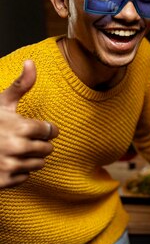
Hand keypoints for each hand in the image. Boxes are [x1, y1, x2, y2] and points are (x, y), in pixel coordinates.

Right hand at [0, 60, 58, 187]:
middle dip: (38, 143)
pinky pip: (25, 177)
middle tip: (22, 139)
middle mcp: (17, 147)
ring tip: (13, 150)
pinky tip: (4, 162)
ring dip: (29, 158)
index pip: (50, 131)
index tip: (34, 127)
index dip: (43, 129)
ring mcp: (9, 166)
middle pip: (47, 149)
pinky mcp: (3, 182)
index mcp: (20, 127)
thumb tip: (30, 61)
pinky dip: (18, 171)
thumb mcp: (1, 103)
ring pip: (38, 164)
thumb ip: (21, 85)